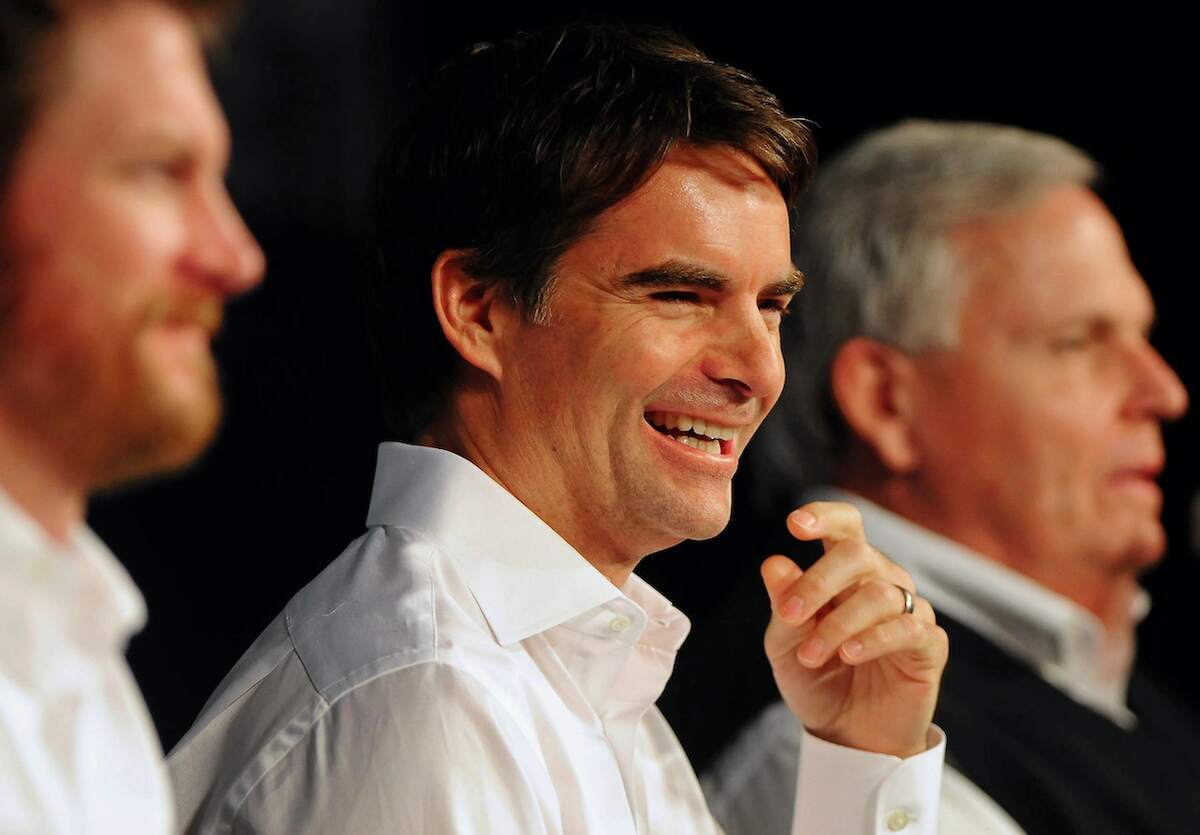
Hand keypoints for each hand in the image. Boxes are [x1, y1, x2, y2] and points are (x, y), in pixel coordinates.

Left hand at [761, 501, 946, 757]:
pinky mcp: (929, 644)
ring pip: (879, 593)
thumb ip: (783, 603)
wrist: (846, 734)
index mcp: (845, 571)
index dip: (824, 516)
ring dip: (838, 623)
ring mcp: (908, 609)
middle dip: (818, 582)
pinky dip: (874, 638)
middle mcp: (881, 580)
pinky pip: (908, 628)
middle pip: (857, 553)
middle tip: (789, 616)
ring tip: (812, 655)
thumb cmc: (815, 678)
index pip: (845, 526)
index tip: (794, 525)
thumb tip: (774, 562)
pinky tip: (849, 654)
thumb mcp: (784, 643)